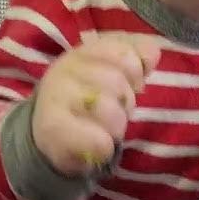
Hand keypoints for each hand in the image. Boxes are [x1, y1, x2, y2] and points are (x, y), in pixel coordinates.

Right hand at [31, 35, 160, 176]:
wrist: (45, 131)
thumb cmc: (87, 96)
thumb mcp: (109, 69)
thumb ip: (133, 55)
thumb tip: (152, 54)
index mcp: (83, 52)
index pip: (123, 53)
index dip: (135, 70)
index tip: (133, 82)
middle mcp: (65, 69)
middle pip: (117, 83)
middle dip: (127, 102)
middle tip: (117, 110)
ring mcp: (55, 98)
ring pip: (110, 112)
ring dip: (117, 126)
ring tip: (107, 129)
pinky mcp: (52, 129)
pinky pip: (98, 141)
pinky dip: (105, 147)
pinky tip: (98, 145)